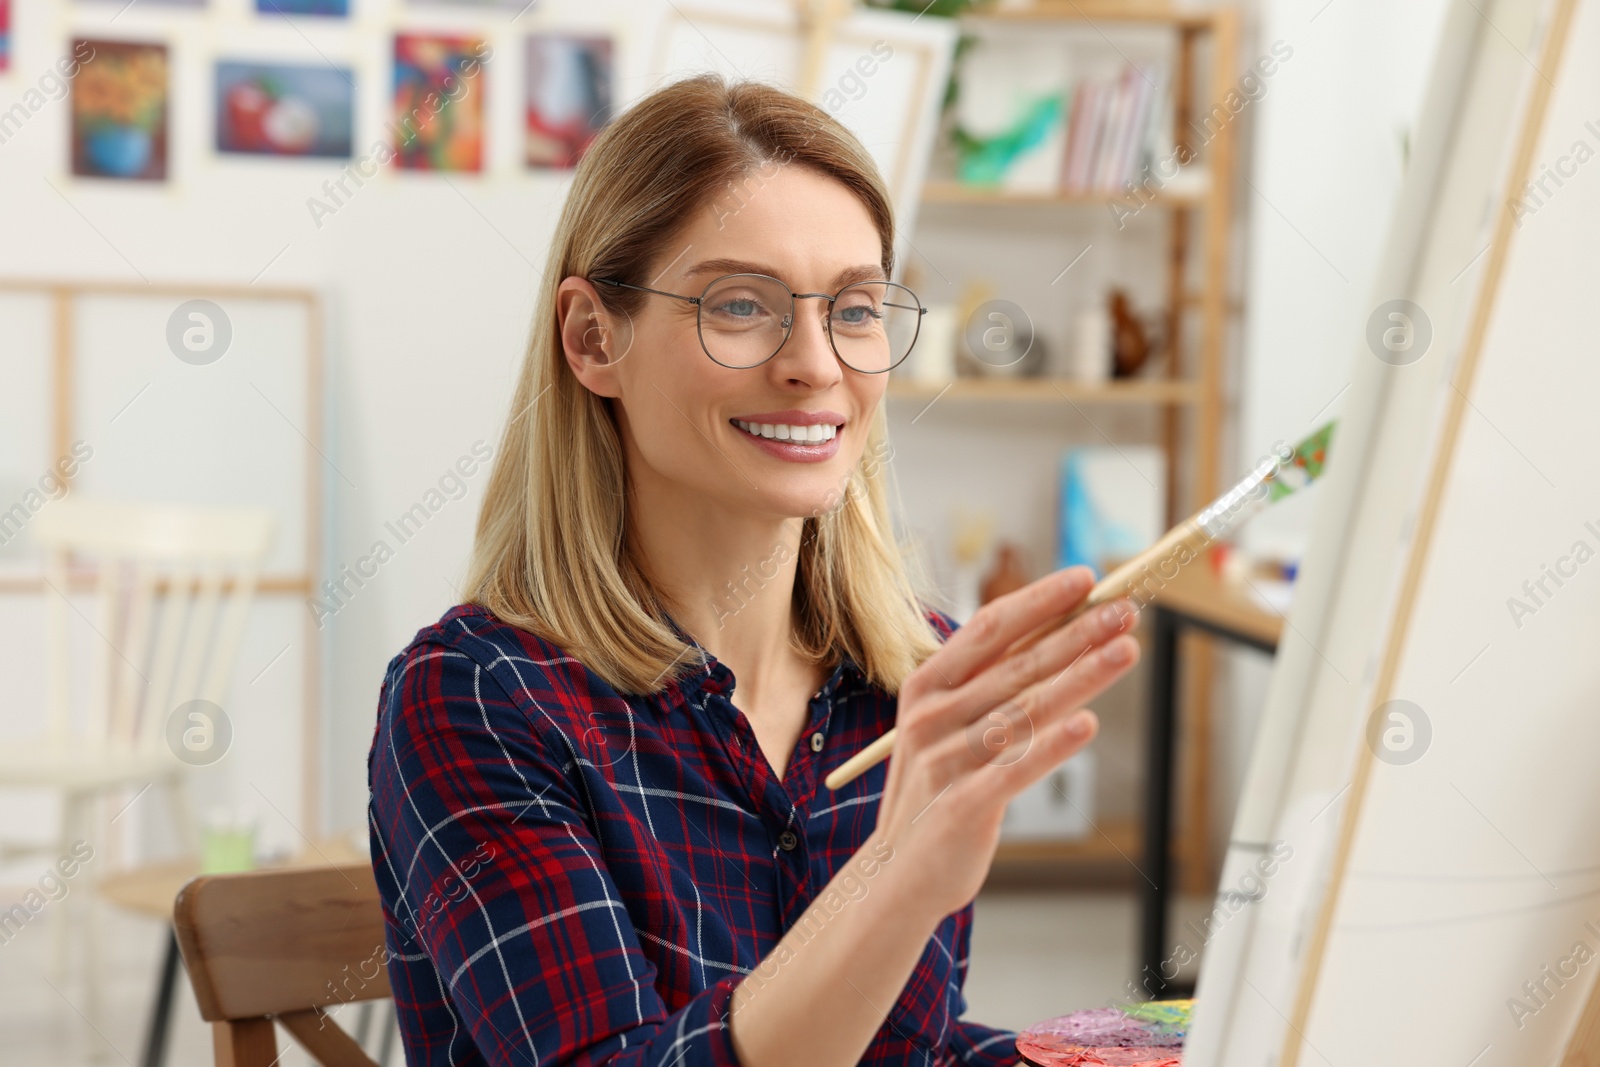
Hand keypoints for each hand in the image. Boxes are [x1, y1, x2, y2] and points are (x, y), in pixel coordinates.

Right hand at [872, 566, 1138, 921]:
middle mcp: (931, 717)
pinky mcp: (963, 805)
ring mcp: (945, 760)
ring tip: (1124, 652)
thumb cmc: (935, 790)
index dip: (1039, 601)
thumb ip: (989, 684)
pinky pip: (1017, 768)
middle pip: (1016, 664)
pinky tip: (1088, 724)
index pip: (989, 628)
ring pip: (1025, 709)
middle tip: (1125, 611)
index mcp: (925, 687)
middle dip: (1076, 633)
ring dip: (1080, 677)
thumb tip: (1058, 633)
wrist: (897, 872)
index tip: (1086, 578)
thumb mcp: (945, 727)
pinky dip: (1054, 745)